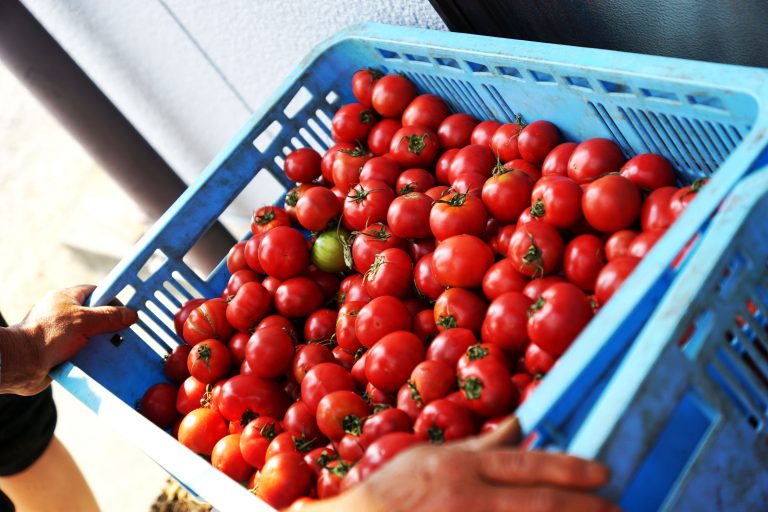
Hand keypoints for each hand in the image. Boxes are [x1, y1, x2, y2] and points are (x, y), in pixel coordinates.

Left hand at [0, 285, 137, 394]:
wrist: (22, 364)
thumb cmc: (48, 335)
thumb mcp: (85, 321)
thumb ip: (110, 316)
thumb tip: (132, 314)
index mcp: (67, 298)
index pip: (96, 292)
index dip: (113, 300)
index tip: (126, 312)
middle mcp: (64, 314)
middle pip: (96, 315)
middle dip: (110, 326)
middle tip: (124, 335)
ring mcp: (62, 333)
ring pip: (91, 336)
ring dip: (102, 344)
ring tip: (116, 351)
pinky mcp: (60, 351)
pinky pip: (83, 352)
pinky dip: (92, 357)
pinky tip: (102, 363)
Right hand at [334, 417, 618, 511]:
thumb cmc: (393, 490)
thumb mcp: (433, 457)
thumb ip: (480, 445)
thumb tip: (519, 423)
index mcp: (462, 467)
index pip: (525, 465)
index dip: (568, 468)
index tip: (603, 474)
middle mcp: (469, 498)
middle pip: (538, 503)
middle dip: (582, 507)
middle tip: (616, 507)